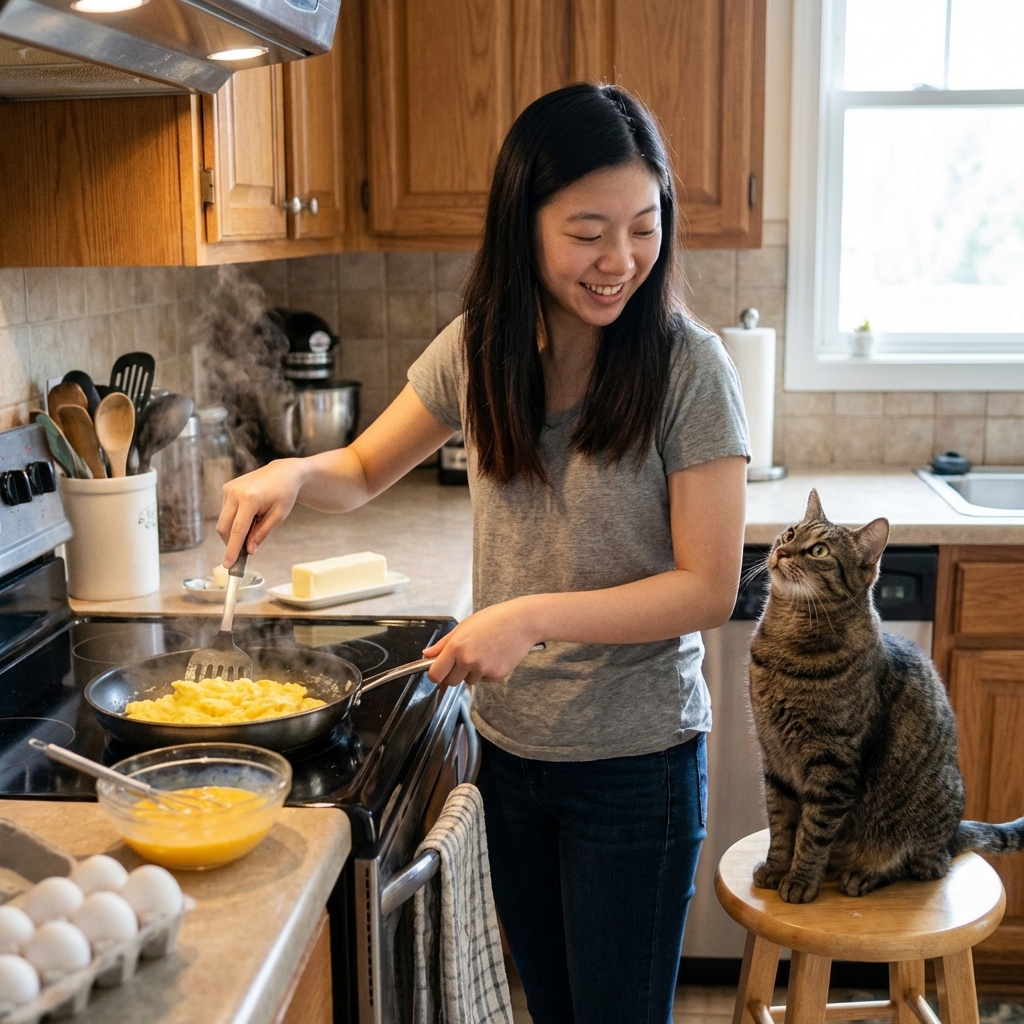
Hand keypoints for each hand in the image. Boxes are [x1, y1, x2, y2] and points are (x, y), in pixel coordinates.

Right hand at [217, 459, 306, 564]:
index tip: (227, 564)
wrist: (283, 472)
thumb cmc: (284, 494)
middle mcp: (235, 492)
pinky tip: (250, 514)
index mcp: (250, 499)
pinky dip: (234, 519)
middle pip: (224, 527)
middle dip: (231, 542)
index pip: (237, 530)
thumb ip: (261, 534)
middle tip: (243, 551)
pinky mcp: (226, 487)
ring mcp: (229, 488)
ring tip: (254, 524)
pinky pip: (225, 511)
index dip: (232, 549)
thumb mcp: (278, 516)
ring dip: (234, 530)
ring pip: (223, 520)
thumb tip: (248, 551)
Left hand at [423, 598, 539, 687]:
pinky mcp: (496, 675)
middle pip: (450, 681)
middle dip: (453, 674)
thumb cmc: (494, 619)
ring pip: (468, 681)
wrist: (522, 622)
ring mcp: (483, 669)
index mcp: (456, 646)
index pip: (435, 674)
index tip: (438, 671)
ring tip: (483, 652)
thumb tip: (427, 655)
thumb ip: (443, 644)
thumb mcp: (464, 626)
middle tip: (463, 658)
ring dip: (471, 672)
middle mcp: (468, 660)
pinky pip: (484, 679)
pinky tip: (494, 656)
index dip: (435, 674)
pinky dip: (486, 672)